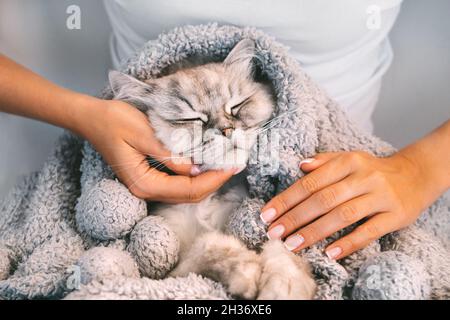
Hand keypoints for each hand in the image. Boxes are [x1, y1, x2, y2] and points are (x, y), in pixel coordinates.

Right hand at [79, 99, 235, 202]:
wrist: (92, 118)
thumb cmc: (114, 120)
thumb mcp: (144, 133)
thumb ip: (170, 153)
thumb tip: (196, 167)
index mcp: (144, 183)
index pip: (188, 189)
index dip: (214, 179)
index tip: (233, 165)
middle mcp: (146, 190)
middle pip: (189, 194)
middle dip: (215, 181)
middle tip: (235, 164)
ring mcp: (147, 185)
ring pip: (185, 191)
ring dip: (207, 179)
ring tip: (226, 163)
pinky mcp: (150, 177)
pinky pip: (178, 183)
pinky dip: (196, 175)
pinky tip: (207, 162)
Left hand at [260, 151, 435, 259]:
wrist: (415, 174)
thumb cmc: (372, 170)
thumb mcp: (349, 158)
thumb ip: (324, 162)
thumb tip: (300, 166)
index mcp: (348, 162)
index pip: (310, 182)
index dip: (287, 199)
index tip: (266, 214)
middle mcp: (364, 177)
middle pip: (323, 199)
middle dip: (295, 217)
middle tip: (274, 233)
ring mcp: (381, 197)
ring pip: (343, 215)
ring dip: (314, 231)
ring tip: (292, 244)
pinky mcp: (395, 216)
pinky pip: (369, 231)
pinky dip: (348, 243)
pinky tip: (329, 253)